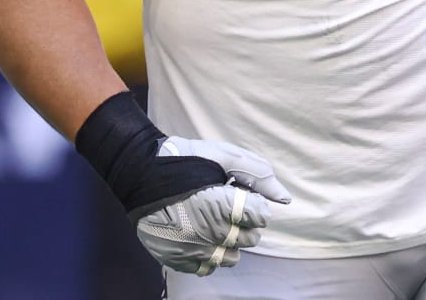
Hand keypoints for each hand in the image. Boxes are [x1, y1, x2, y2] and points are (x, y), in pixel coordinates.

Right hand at [134, 137, 291, 275]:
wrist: (141, 173)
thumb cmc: (187, 160)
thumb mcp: (226, 156)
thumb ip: (259, 177)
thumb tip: (285, 198)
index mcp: (223, 205)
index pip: (261, 216)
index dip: (256, 203)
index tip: (243, 194)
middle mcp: (209, 233)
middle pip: (250, 239)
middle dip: (247, 221)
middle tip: (230, 205)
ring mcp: (192, 249)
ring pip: (232, 257)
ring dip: (231, 241)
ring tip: (217, 221)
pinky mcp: (177, 259)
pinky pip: (207, 268)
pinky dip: (210, 254)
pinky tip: (203, 235)